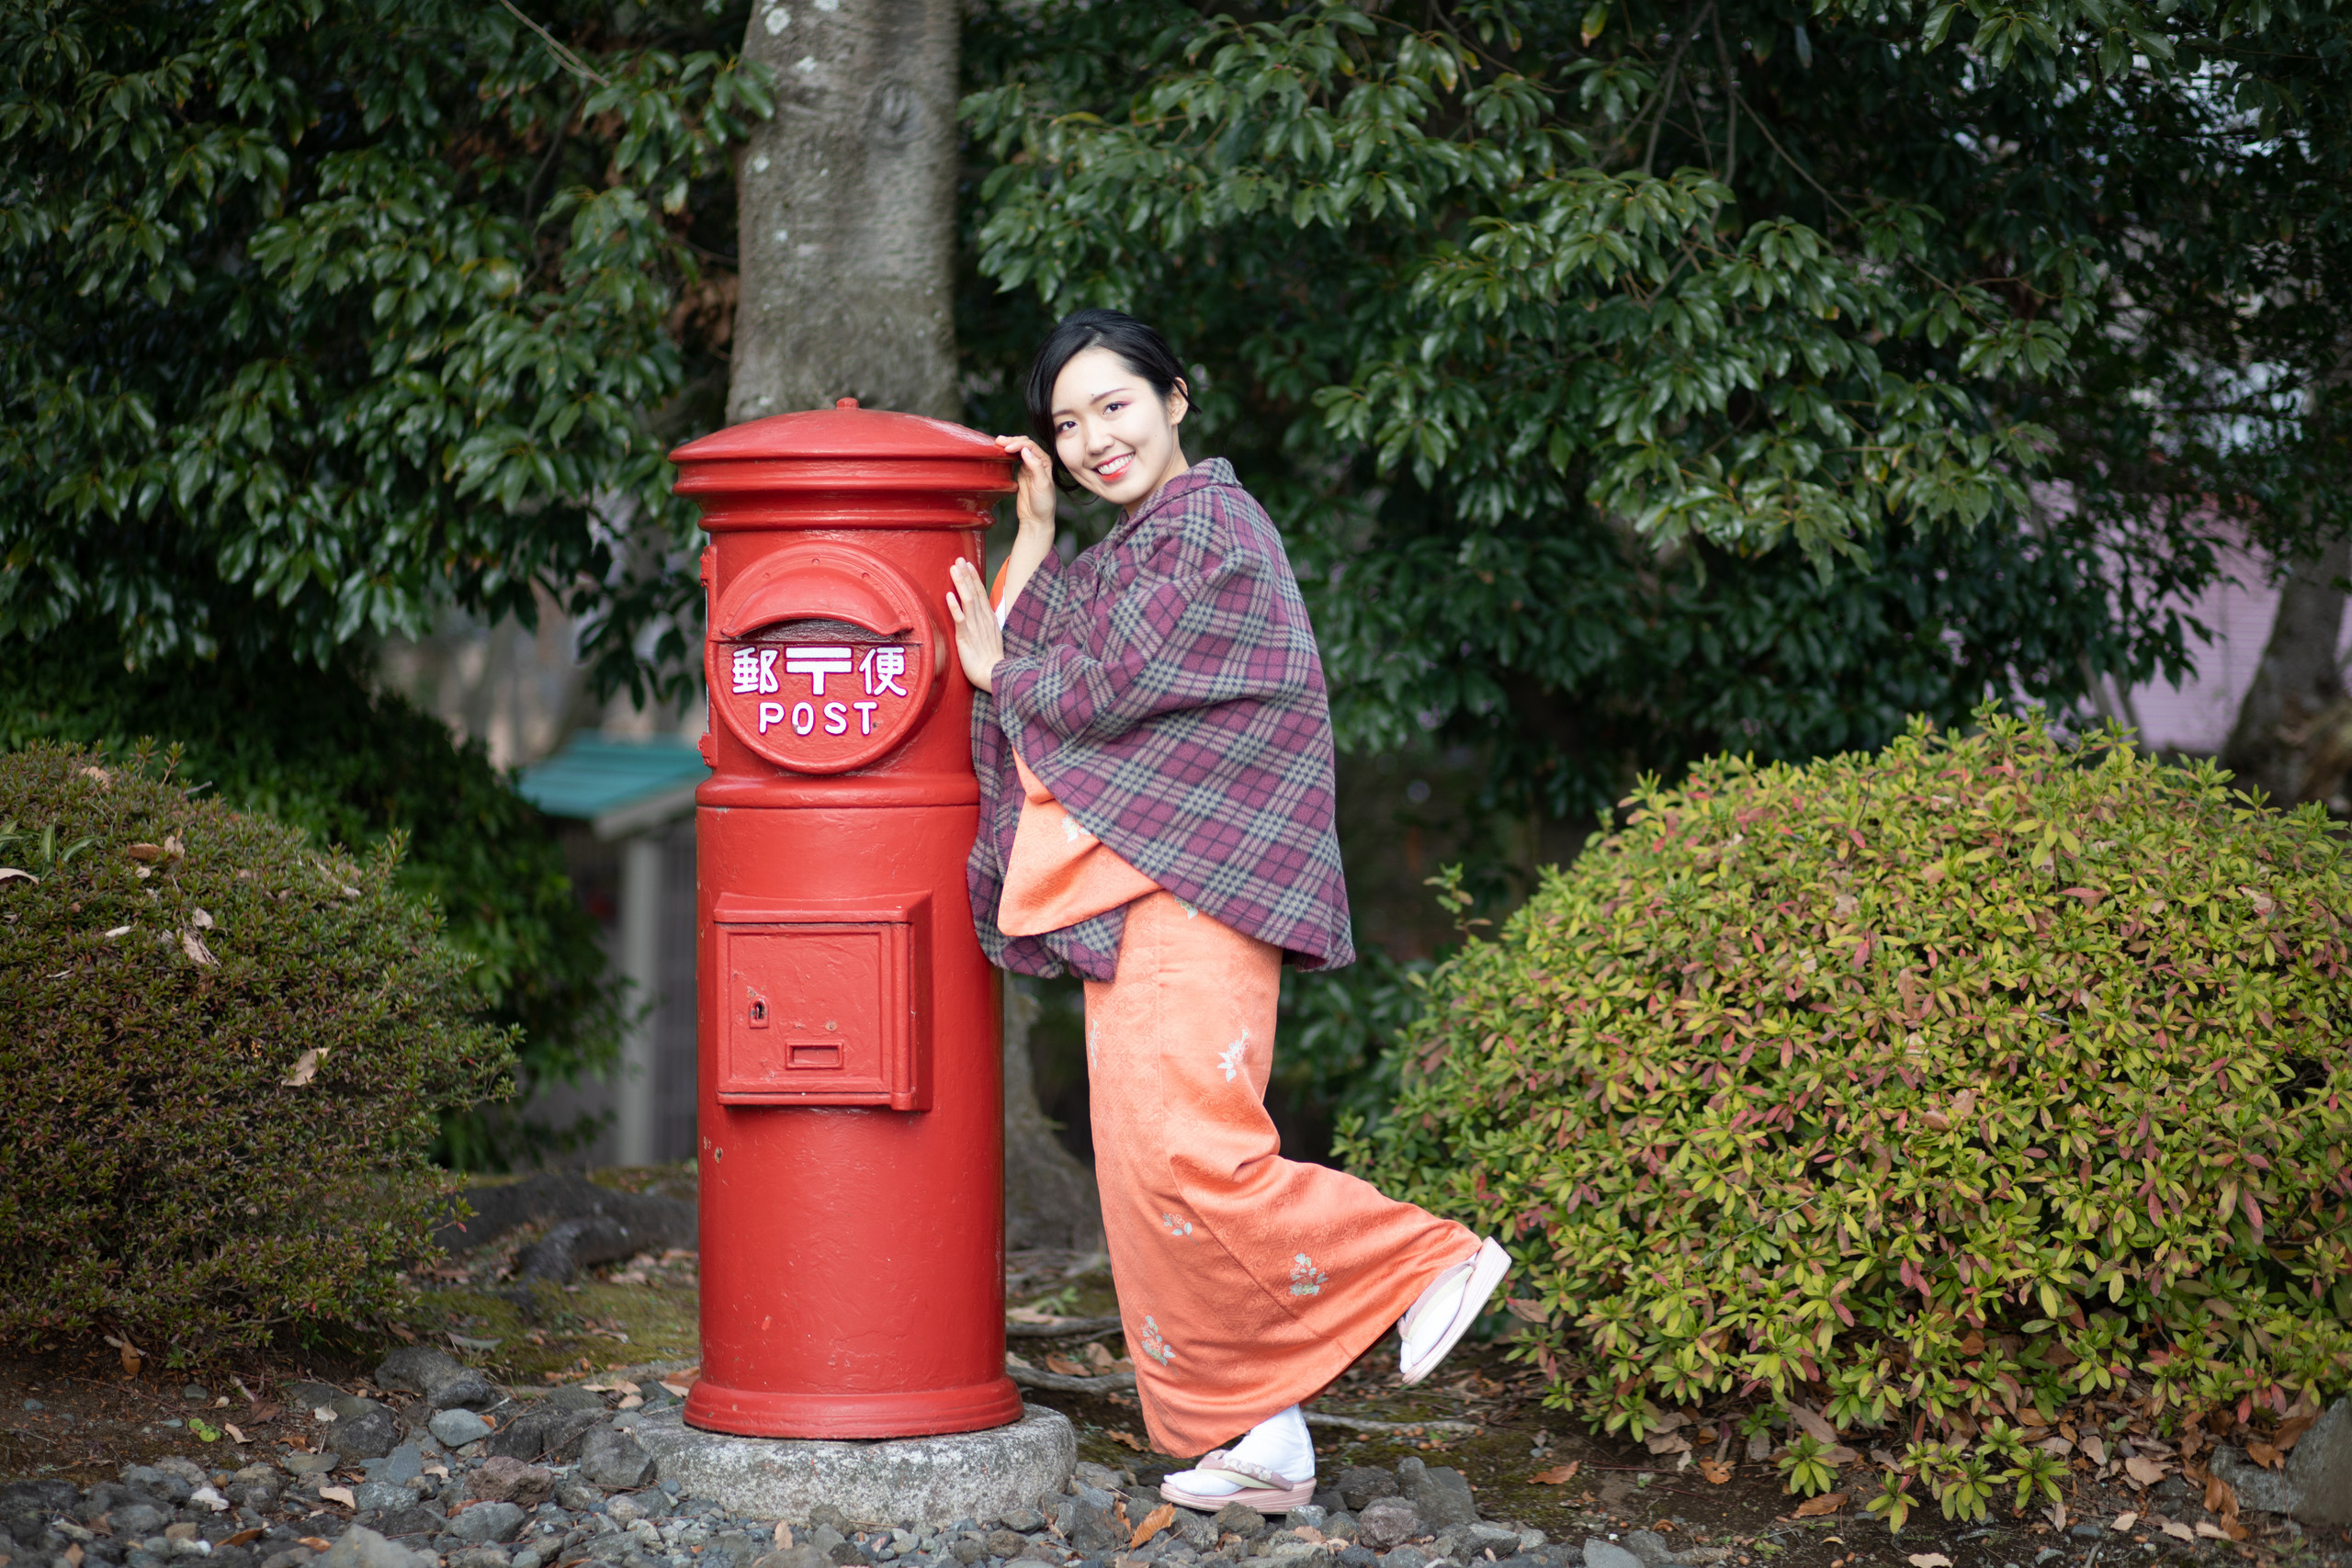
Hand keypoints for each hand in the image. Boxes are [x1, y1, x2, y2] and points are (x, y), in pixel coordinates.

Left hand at [944, 556, 1002, 693]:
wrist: (993, 674)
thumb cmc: (990, 658)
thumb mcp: (991, 635)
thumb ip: (985, 622)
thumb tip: (980, 611)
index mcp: (988, 618)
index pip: (980, 593)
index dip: (974, 577)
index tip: (968, 564)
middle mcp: (983, 619)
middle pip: (974, 592)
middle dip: (966, 575)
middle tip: (959, 559)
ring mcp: (975, 627)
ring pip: (967, 601)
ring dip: (960, 584)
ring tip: (953, 570)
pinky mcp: (966, 637)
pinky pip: (960, 620)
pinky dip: (954, 607)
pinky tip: (948, 596)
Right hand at [993, 434, 1057, 542]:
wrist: (1036, 519)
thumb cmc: (1043, 503)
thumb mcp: (1042, 485)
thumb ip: (1035, 467)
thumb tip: (1025, 450)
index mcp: (1045, 462)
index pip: (1031, 447)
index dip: (1019, 444)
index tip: (1008, 448)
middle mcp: (1038, 462)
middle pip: (1024, 445)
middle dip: (1012, 441)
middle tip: (998, 441)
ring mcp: (1028, 467)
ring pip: (1018, 450)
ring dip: (1009, 444)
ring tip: (997, 442)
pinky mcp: (1020, 473)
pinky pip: (1013, 459)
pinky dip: (1007, 453)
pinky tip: (1000, 451)